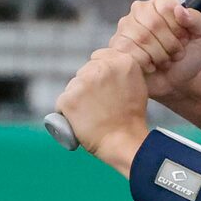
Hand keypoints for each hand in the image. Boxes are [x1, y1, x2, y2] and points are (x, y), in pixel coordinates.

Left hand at [55, 43, 152, 170]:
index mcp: (122, 62)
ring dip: (78, 99)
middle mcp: (101, 67)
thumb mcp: (137, 86)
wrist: (124, 142)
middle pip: (85, 72)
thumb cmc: (131, 120)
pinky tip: (81, 121)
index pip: (99, 57)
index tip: (104, 90)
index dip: (99, 75)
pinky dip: (68, 113)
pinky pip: (63, 103)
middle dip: (88, 86)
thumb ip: (122, 72)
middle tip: (100, 106)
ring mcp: (82, 82)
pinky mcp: (68, 98)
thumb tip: (107, 66)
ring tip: (93, 115)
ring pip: (73, 87)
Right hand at [114, 0, 200, 99]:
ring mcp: (125, 27)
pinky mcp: (117, 46)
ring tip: (164, 60)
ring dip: (160, 55)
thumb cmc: (189, 57)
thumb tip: (180, 10)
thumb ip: (198, 20)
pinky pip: (131, 51)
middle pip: (154, 23)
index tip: (184, 38)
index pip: (166, 5)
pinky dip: (147, 63)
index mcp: (161, 2)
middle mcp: (140, 10)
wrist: (176, 83)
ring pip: (142, 38)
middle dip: (171, 44)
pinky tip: (151, 66)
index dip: (178, 26)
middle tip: (176, 53)